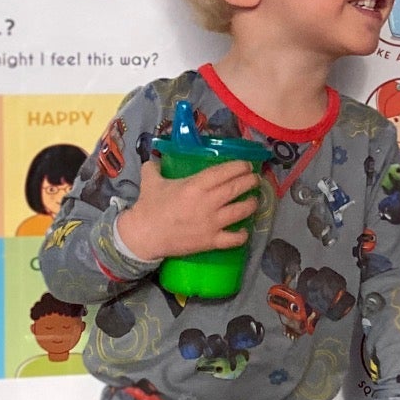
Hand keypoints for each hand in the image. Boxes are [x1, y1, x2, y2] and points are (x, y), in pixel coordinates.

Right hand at [115, 158, 259, 260]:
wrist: (144, 236)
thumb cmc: (148, 207)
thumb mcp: (151, 181)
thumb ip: (154, 167)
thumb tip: (154, 158)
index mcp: (195, 185)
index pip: (223, 172)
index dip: (239, 166)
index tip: (246, 165)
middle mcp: (208, 202)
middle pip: (236, 188)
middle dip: (250, 181)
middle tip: (255, 179)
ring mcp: (211, 223)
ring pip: (240, 211)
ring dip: (251, 204)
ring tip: (255, 201)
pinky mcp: (210, 241)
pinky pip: (233, 239)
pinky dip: (242, 235)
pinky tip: (245, 231)